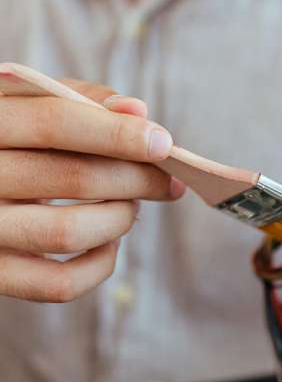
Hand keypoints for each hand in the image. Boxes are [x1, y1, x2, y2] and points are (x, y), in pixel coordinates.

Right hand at [0, 78, 184, 302]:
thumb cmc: (13, 136)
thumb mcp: (31, 103)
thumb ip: (81, 97)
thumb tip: (137, 111)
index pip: (56, 122)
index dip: (118, 134)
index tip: (164, 144)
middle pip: (74, 177)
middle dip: (138, 179)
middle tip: (167, 181)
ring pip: (69, 232)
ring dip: (120, 219)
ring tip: (132, 205)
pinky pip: (57, 284)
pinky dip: (99, 265)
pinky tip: (109, 242)